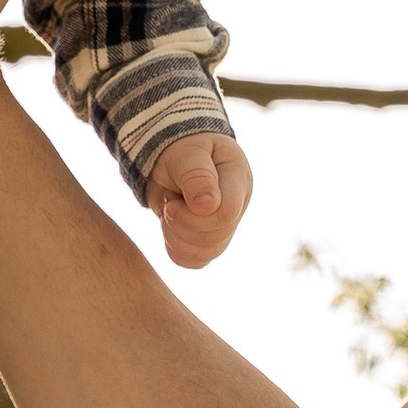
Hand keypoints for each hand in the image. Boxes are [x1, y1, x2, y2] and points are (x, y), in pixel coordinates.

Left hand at [147, 130, 253, 269]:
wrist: (172, 155)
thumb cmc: (181, 147)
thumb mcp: (186, 154)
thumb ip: (197, 176)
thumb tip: (208, 206)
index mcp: (238, 179)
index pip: (226, 213)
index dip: (195, 217)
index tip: (173, 202)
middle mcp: (237, 205)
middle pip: (215, 238)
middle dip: (182, 225)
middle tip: (169, 204)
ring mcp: (226, 225)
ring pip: (205, 253)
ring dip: (176, 237)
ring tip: (170, 212)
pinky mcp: (210, 240)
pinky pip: (194, 260)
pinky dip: (176, 249)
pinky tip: (171, 227)